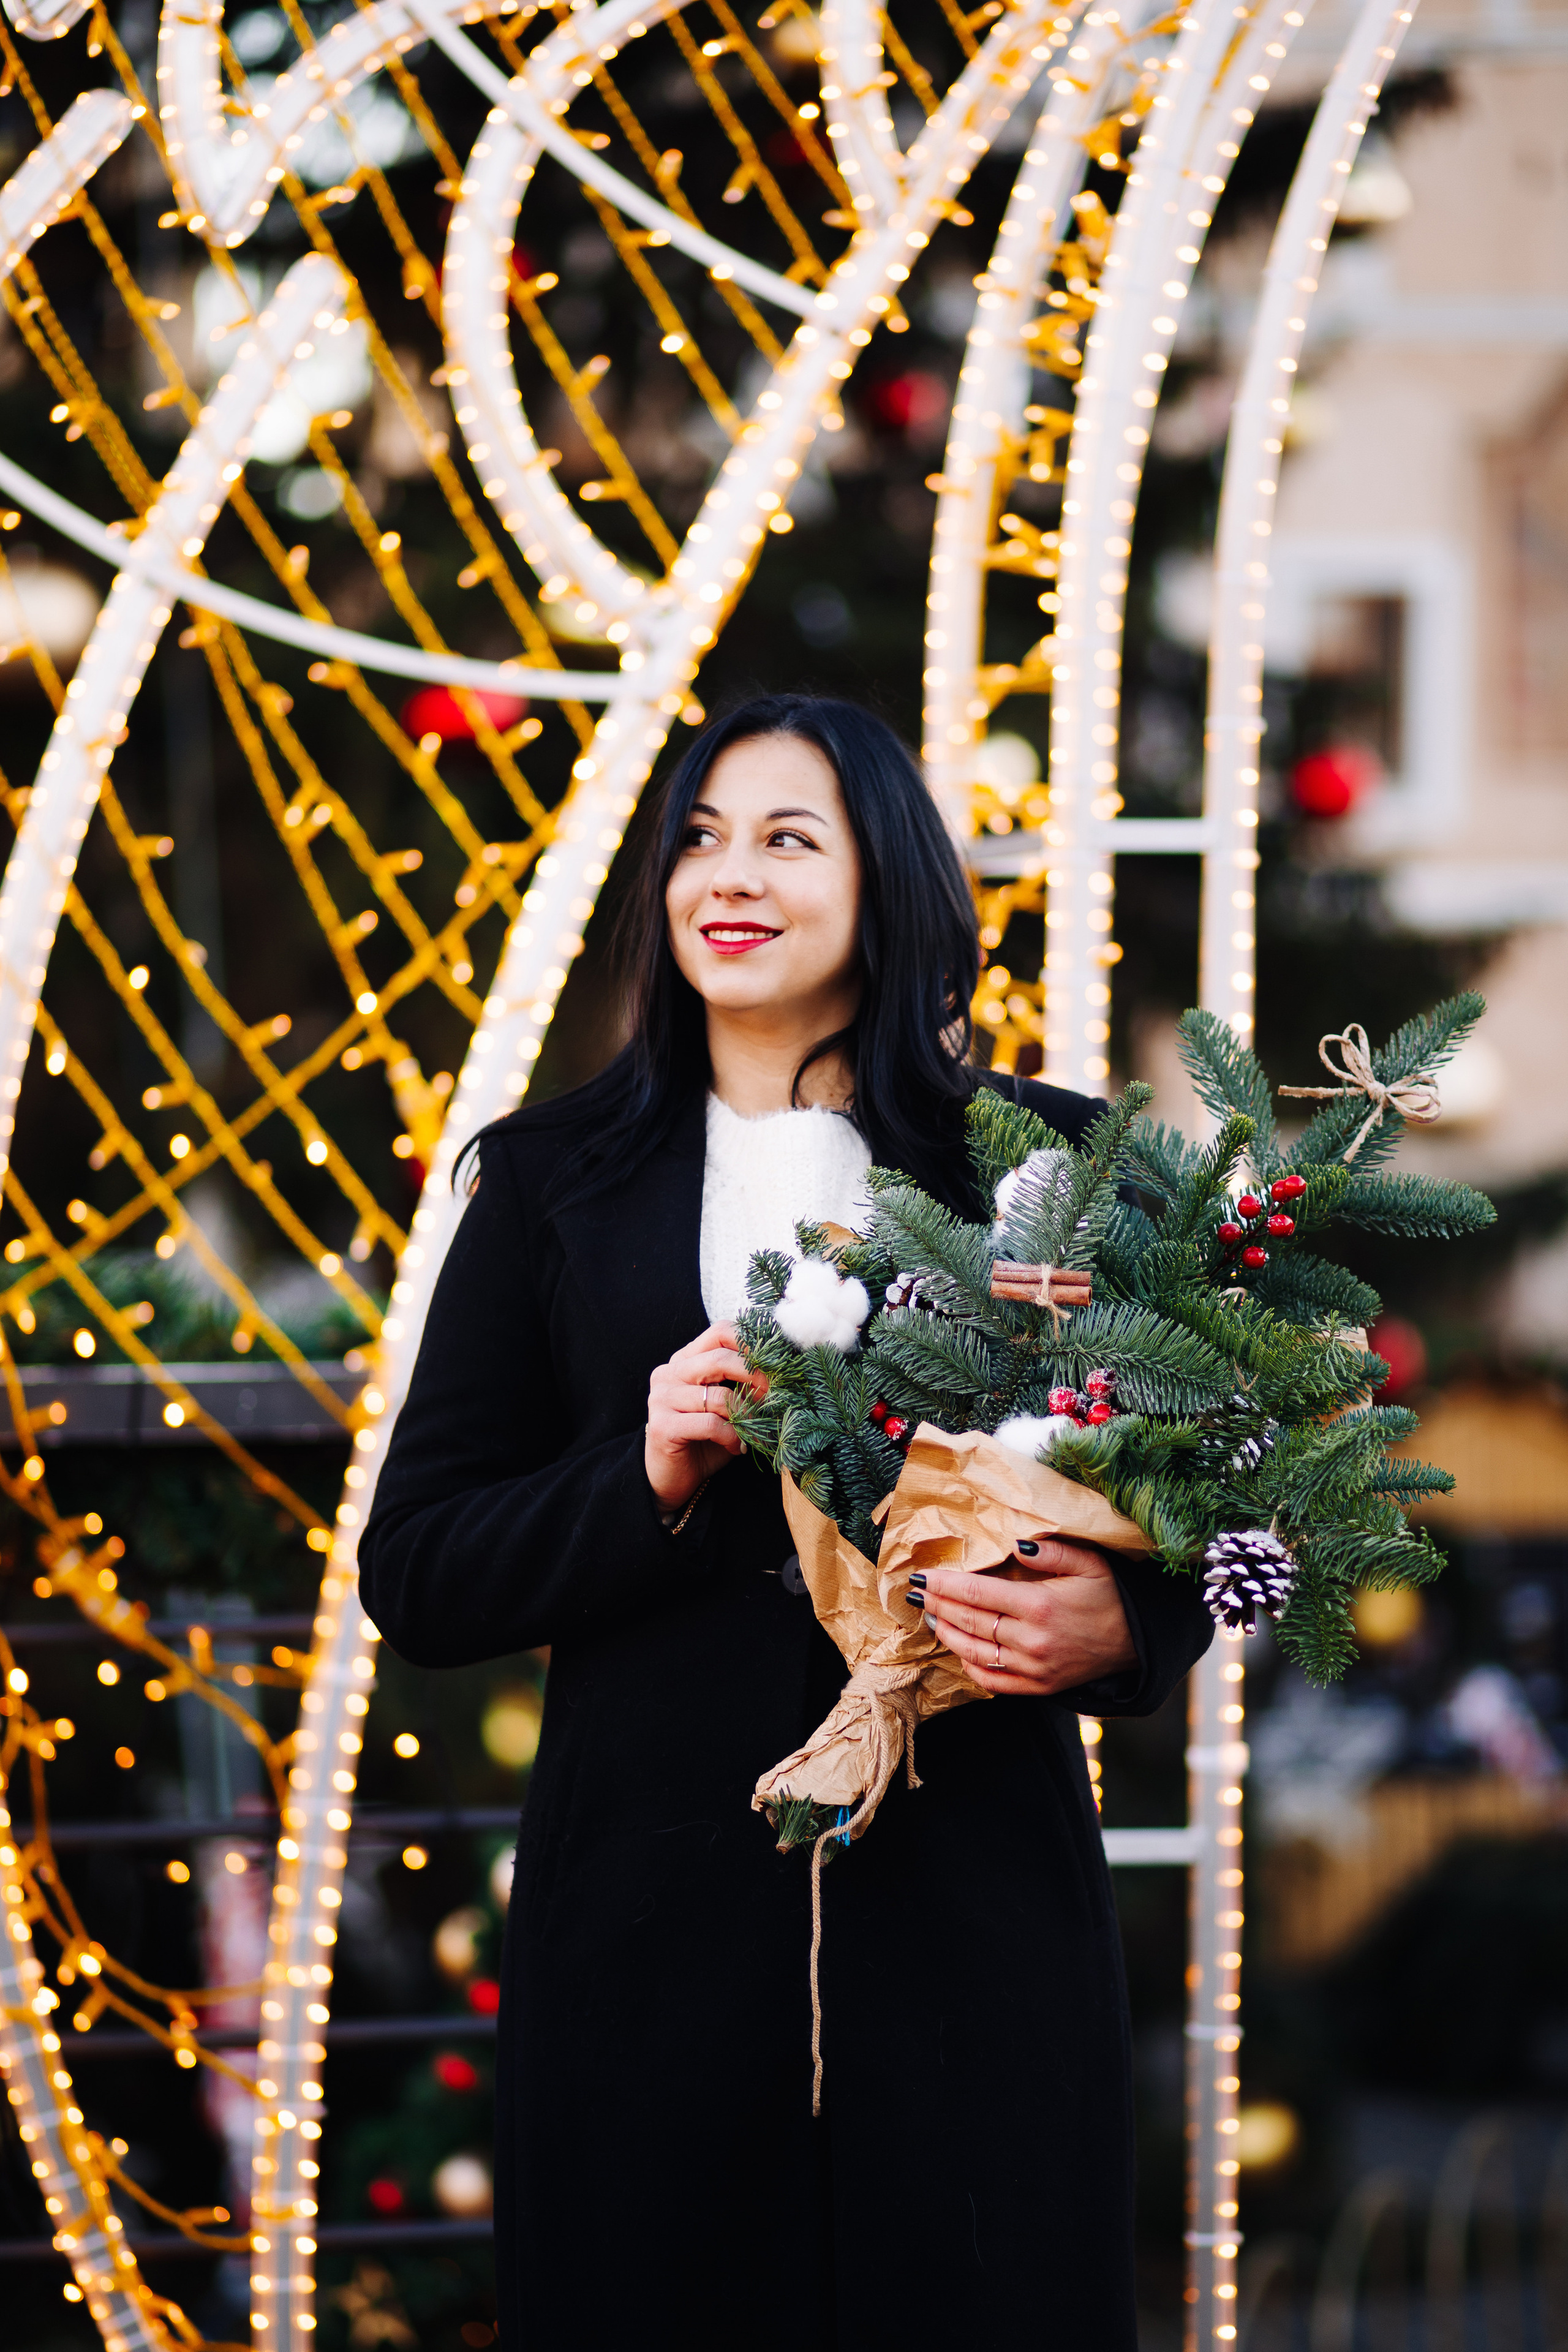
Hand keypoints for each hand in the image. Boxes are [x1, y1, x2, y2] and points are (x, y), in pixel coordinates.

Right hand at [644, 1322, 763, 1512]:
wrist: (672, 1479)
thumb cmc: (705, 1439)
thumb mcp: (727, 1405)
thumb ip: (743, 1385)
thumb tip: (784, 1374)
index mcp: (685, 1360)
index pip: (720, 1332)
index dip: (752, 1344)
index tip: (777, 1364)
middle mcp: (669, 1373)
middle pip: (719, 1358)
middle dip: (755, 1376)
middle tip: (776, 1395)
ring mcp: (661, 1398)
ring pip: (719, 1396)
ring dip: (746, 1416)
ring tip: (755, 1431)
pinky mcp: (662, 1426)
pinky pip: (710, 1424)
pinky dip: (732, 1437)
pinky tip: (736, 1448)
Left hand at [910, 1536, 1136, 1696]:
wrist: (1138, 1641)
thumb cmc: (1111, 1596)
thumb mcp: (1089, 1562)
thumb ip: (1050, 1550)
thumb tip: (1012, 1544)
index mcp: (1040, 1606)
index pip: (977, 1594)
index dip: (945, 1584)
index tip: (923, 1576)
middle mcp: (1032, 1641)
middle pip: (970, 1622)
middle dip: (938, 1604)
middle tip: (916, 1591)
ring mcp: (1034, 1669)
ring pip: (975, 1652)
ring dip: (947, 1633)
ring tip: (929, 1615)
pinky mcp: (1039, 1687)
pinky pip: (994, 1681)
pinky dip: (971, 1667)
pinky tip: (959, 1651)